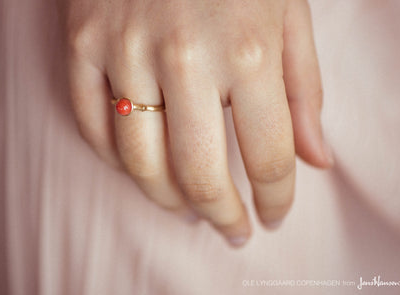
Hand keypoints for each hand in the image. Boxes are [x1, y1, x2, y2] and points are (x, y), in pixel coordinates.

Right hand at [61, 0, 332, 246]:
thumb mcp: (288, 16)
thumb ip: (304, 93)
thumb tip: (316, 160)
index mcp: (249, 50)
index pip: (270, 156)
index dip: (276, 199)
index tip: (273, 215)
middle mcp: (186, 55)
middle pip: (199, 172)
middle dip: (221, 215)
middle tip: (231, 229)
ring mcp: (125, 49)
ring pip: (140, 160)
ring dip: (166, 198)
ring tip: (187, 208)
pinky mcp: (83, 43)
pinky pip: (92, 125)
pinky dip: (116, 160)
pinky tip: (141, 169)